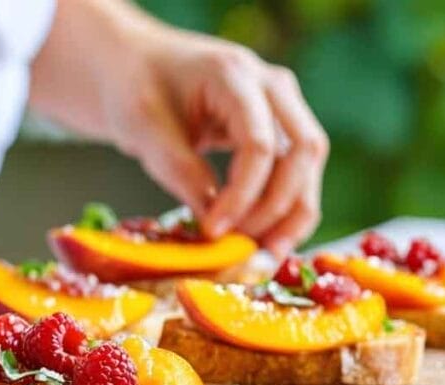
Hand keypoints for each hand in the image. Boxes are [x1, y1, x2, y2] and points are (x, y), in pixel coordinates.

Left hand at [106, 32, 328, 255]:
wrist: (139, 67)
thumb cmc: (136, 88)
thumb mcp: (143, 128)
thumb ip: (180, 171)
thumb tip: (217, 226)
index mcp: (234, 74)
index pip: (260, 143)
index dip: (242, 195)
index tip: (213, 231)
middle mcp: (271, 85)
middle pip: (303, 151)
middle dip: (278, 207)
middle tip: (243, 247)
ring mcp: (282, 104)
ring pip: (308, 165)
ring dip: (293, 214)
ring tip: (264, 255)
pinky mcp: (280, 128)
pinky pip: (298, 171)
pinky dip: (287, 208)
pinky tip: (267, 240)